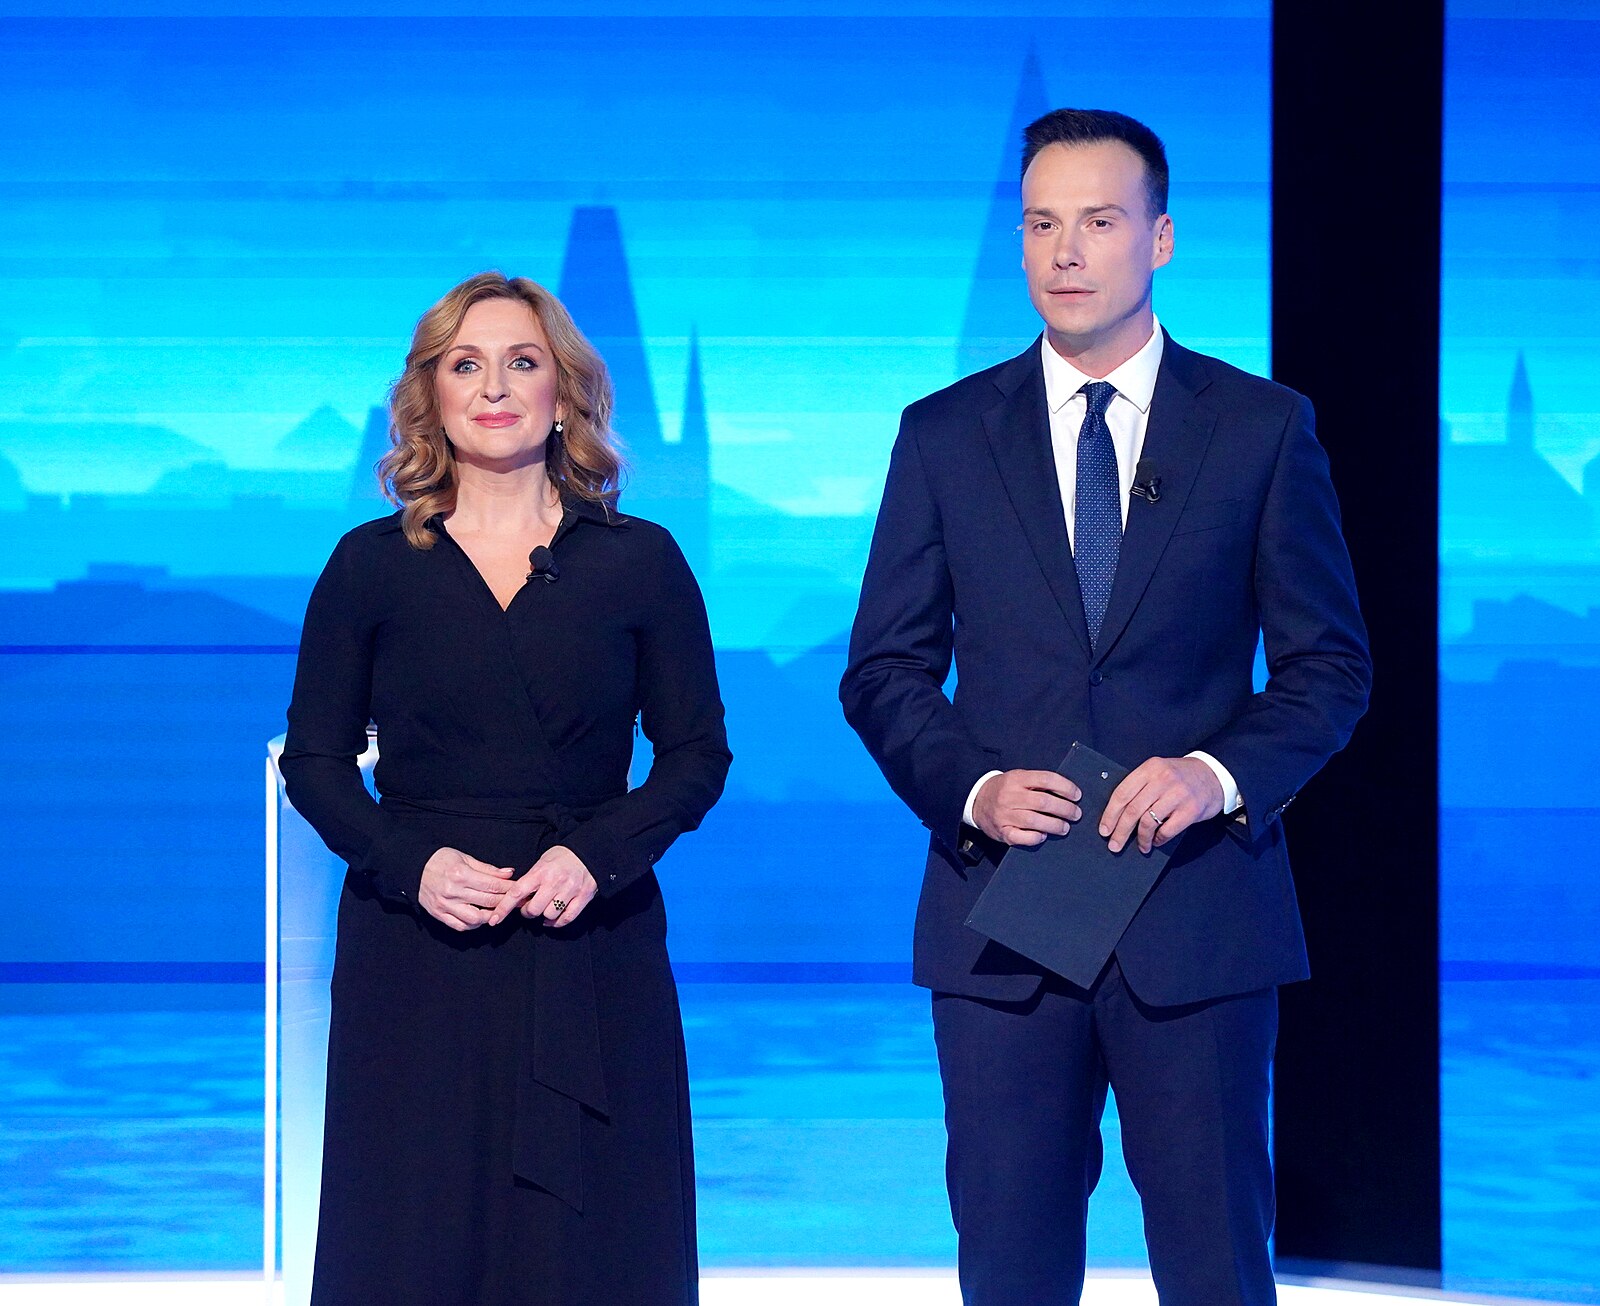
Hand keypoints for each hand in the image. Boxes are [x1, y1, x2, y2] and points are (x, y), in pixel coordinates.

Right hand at [418, 847, 514, 931]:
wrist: (414, 868)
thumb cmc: (441, 860)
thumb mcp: (464, 858)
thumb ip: (487, 868)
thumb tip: (509, 874)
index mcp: (461, 874)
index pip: (492, 885)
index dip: (509, 888)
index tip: (520, 890)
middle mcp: (453, 891)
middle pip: (487, 901)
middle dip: (505, 902)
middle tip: (515, 901)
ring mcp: (445, 905)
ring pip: (475, 918)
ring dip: (490, 916)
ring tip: (497, 911)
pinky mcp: (439, 914)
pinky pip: (460, 926)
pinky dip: (473, 925)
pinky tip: (480, 918)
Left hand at [486, 845, 597, 928]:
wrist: (589, 852)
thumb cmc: (562, 857)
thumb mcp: (542, 862)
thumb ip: (531, 879)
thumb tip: (518, 898)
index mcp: (541, 872)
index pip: (517, 893)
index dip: (504, 908)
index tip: (494, 919)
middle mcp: (555, 882)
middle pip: (533, 909)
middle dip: (528, 912)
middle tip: (530, 907)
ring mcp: (570, 890)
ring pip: (549, 915)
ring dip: (544, 916)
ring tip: (545, 909)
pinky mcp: (583, 897)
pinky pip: (567, 918)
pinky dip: (557, 922)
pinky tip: (553, 918)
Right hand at [971, 770, 1083, 846]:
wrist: (977, 801)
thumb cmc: (1005, 790)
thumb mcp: (1019, 778)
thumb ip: (1038, 783)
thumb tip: (1068, 793)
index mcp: (1016, 778)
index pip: (1046, 779)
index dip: (1065, 787)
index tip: (1077, 795)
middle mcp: (1010, 796)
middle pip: (1043, 802)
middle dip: (1065, 809)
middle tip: (1076, 814)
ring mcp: (1004, 815)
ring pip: (1035, 821)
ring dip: (1055, 825)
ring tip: (1065, 827)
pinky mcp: (1002, 832)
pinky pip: (1022, 837)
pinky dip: (1036, 837)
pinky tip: (1043, 835)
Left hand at [1099, 756, 1222, 854]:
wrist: (1214, 775)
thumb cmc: (1181, 777)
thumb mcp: (1158, 771)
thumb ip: (1140, 787)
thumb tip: (1117, 815)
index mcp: (1150, 768)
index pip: (1122, 793)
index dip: (1110, 814)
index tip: (1104, 829)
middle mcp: (1162, 779)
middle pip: (1132, 810)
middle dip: (1120, 831)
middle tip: (1114, 844)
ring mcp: (1178, 794)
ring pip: (1148, 822)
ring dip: (1141, 838)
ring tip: (1141, 846)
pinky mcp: (1191, 810)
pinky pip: (1167, 830)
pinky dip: (1158, 839)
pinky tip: (1156, 841)